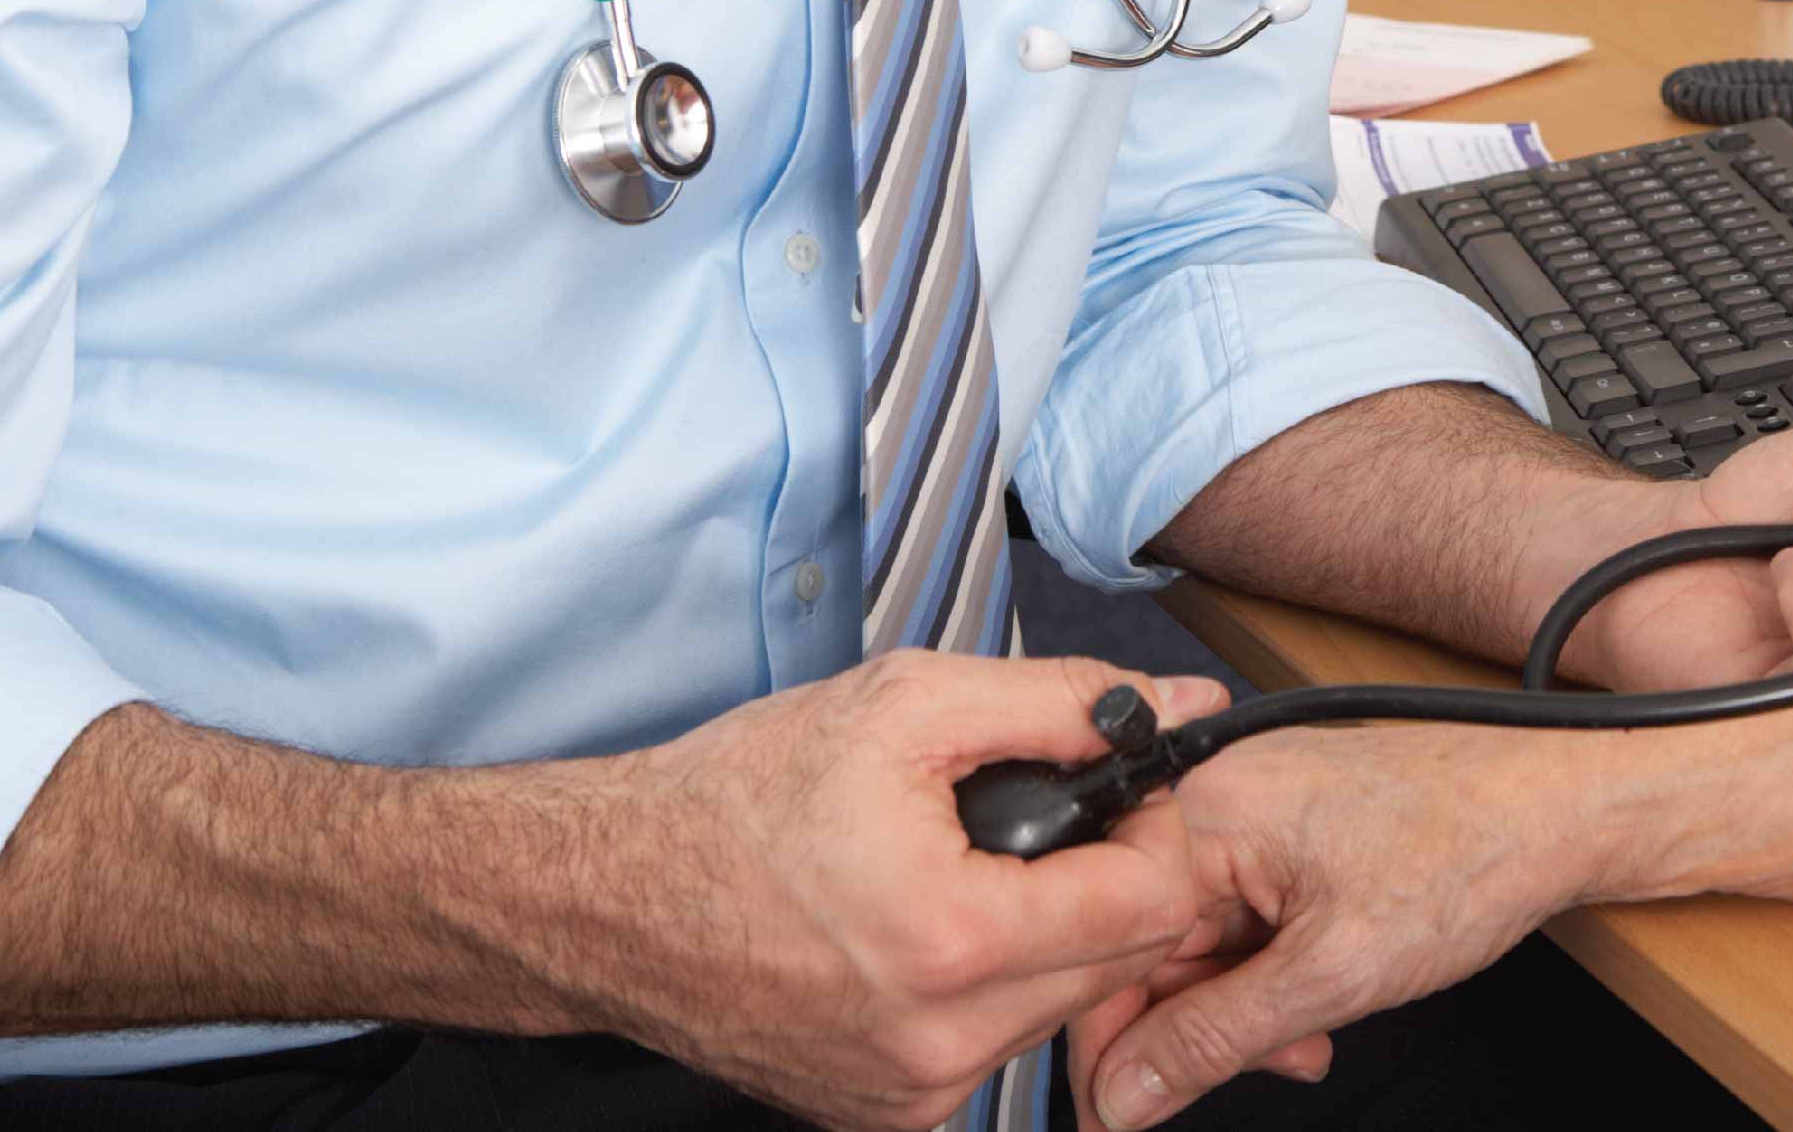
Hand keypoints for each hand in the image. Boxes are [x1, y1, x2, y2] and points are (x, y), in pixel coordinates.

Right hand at [596, 651, 1229, 1130]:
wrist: (613, 894)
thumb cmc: (743, 796)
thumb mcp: (909, 704)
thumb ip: (1061, 702)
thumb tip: (1178, 704)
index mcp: (952, 943)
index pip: (1155, 903)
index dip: (1157, 823)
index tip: (1118, 782)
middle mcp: (936, 1044)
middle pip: (1122, 960)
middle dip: (1111, 876)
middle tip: (1051, 812)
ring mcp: (908, 1093)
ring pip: (1063, 1005)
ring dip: (1054, 932)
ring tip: (982, 864)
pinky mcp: (883, 1115)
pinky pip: (994, 1044)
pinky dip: (992, 983)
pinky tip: (936, 925)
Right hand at [1075, 712, 1792, 1130]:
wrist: (1565, 806)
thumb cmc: (1471, 851)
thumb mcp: (1331, 973)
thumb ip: (1212, 1038)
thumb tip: (1127, 1092)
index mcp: (1202, 810)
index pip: (1104, 945)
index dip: (1112, 1041)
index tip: (1124, 1108)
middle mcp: (1216, 795)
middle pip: (1148, 945)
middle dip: (1196, 1027)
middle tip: (1258, 1068)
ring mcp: (1256, 808)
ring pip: (1201, 940)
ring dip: (1241, 1008)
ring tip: (1307, 1038)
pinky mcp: (1291, 826)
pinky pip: (1244, 916)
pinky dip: (1272, 973)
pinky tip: (1317, 1005)